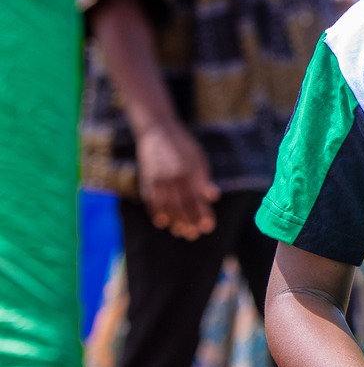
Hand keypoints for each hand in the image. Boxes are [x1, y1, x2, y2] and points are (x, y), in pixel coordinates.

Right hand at [135, 121, 219, 238]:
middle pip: (180, 206)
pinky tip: (162, 222)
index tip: (209, 227)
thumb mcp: (199, 159)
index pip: (196, 199)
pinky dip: (156, 212)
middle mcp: (171, 178)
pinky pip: (151, 200)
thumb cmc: (183, 146)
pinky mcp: (146, 180)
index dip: (202, 214)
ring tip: (182, 232)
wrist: (158, 131)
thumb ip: (204, 179)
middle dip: (189, 222)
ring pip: (165, 206)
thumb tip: (213, 197)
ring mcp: (156, 180)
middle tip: (195, 235)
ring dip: (174, 221)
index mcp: (187, 172)